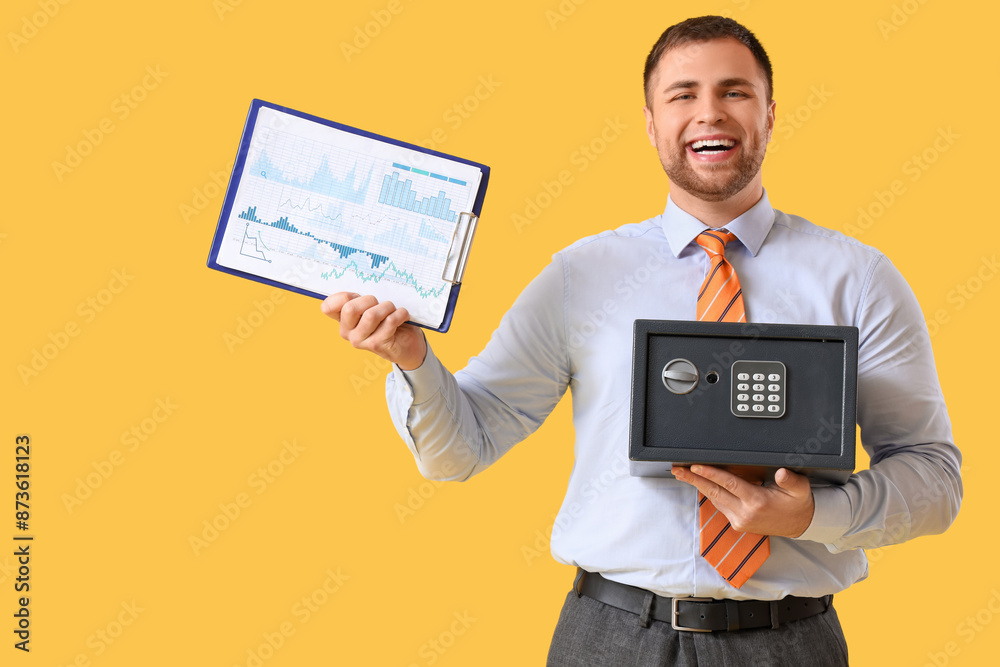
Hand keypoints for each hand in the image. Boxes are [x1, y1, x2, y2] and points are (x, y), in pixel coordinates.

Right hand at [321, 292, 426, 370]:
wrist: (406, 346)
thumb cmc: (388, 321)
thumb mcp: (373, 307)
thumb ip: (362, 298)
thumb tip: (363, 279)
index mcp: (342, 320)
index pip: (328, 307)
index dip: (344, 296)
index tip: (358, 295)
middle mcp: (347, 332)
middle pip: (350, 308)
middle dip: (370, 300)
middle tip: (382, 304)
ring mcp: (360, 340)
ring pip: (371, 315)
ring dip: (388, 307)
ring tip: (394, 311)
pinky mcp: (376, 345)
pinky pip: (389, 321)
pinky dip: (400, 314)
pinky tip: (402, 317)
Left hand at [671, 465, 814, 537]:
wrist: (800, 525)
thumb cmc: (798, 504)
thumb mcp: (800, 489)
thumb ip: (790, 480)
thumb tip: (782, 473)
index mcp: (757, 501)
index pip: (728, 484)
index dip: (710, 474)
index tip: (695, 467)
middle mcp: (745, 512)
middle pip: (713, 492)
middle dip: (693, 480)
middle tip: (677, 470)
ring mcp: (740, 520)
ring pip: (714, 499)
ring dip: (699, 486)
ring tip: (684, 474)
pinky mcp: (738, 523)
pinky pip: (720, 505)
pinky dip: (710, 494)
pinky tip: (702, 485)